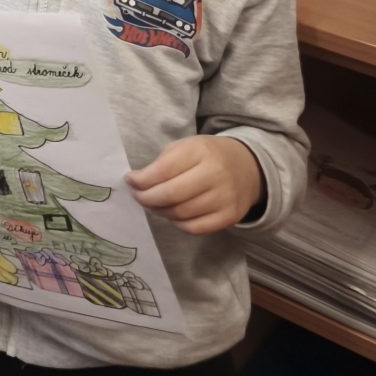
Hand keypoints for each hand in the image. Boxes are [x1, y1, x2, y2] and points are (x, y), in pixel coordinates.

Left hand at [127, 135, 261, 234]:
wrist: (246, 167)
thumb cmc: (207, 155)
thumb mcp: (186, 147)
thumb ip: (162, 163)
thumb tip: (136, 182)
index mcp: (200, 151)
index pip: (163, 170)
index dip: (141, 179)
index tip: (129, 180)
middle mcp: (215, 174)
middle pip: (171, 194)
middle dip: (147, 198)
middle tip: (137, 196)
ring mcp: (224, 198)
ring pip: (181, 213)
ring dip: (160, 211)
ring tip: (153, 204)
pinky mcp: (229, 217)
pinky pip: (195, 228)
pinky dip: (177, 223)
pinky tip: (172, 214)